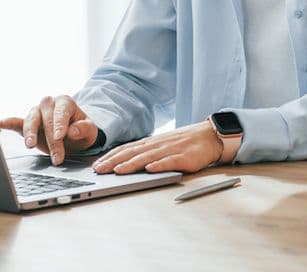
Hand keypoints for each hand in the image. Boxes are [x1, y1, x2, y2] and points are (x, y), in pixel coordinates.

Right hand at [0, 95, 98, 164]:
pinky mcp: (27, 123)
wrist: (74, 136)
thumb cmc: (82, 130)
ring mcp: (36, 112)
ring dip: (30, 133)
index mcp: (65, 102)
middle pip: (46, 119)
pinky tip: (0, 124)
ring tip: (30, 145)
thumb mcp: (90, 130)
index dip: (60, 124)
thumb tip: (72, 131)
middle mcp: (49, 104)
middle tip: (57, 158)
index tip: (60, 137)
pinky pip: (17, 122)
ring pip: (31, 120)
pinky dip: (9, 123)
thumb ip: (84, 129)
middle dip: (51, 140)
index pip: (61, 112)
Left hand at [91, 121, 222, 174]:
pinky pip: (170, 161)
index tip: (97, 164)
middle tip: (99, 169)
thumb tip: (125, 161)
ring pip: (147, 157)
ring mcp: (170, 150)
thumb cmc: (183, 143)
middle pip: (132, 153)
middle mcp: (157, 145)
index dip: (110, 156)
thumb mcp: (161, 145)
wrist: (209, 136)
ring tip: (118, 170)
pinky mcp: (184, 157)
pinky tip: (150, 169)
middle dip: (114, 161)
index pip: (126, 148)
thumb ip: (146, 152)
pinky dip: (159, 165)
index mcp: (150, 143)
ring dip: (131, 164)